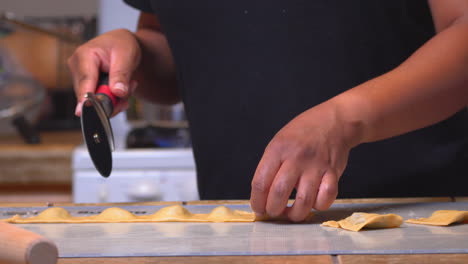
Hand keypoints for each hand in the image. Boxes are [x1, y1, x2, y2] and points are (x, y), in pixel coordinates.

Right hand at [68, 29, 140, 116]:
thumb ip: (121, 74)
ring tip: (128, 84)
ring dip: (115, 98)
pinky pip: (98, 100)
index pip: (85, 81)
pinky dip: (113, 99)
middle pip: (90, 94)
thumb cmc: (122, 44)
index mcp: (84, 55)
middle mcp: (77, 67)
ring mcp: (80, 78)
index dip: (85, 97)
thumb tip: (118, 92)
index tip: (84, 110)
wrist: (121, 43)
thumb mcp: (126, 56)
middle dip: (112, 98)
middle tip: (129, 89)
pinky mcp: (86, 86)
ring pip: (96, 100)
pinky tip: (121, 88)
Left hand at [250, 100, 358, 221]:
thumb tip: (262, 195)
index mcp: (277, 150)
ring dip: (295, 214)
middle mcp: (296, 158)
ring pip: (303, 201)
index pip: (260, 182)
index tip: (258, 208)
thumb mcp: (279, 142)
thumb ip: (271, 166)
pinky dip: (319, 206)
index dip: (257, 201)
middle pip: (279, 194)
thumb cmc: (303, 133)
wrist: (334, 121)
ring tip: (291, 213)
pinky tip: (313, 203)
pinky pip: (326, 198)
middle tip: (274, 212)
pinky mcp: (333, 173)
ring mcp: (316, 166)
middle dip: (273, 210)